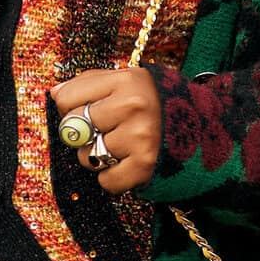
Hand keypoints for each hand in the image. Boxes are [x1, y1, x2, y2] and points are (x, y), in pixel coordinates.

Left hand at [50, 68, 162, 195]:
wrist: (204, 130)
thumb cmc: (154, 104)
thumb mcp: (127, 81)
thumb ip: (90, 83)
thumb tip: (54, 93)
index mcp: (126, 79)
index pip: (67, 98)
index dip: (71, 107)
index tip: (88, 110)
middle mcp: (134, 105)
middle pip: (75, 128)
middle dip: (82, 134)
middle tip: (104, 132)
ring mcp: (141, 136)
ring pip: (88, 156)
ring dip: (97, 158)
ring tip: (119, 149)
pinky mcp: (146, 165)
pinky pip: (106, 181)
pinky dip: (112, 178)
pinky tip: (127, 166)